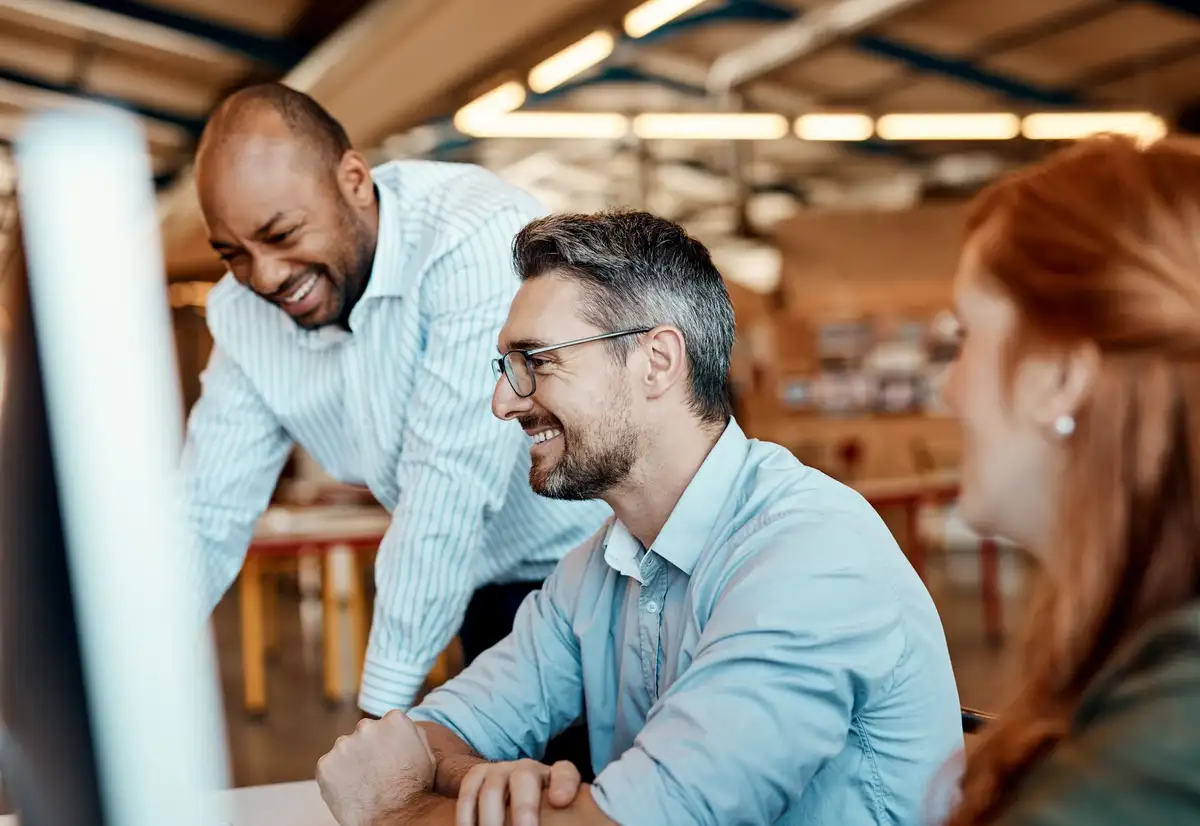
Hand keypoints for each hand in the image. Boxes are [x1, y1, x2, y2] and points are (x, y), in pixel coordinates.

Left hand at [316, 709, 436, 825]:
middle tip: (375, 773)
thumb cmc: (415, 789)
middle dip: (367, 749)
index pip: (386, 724)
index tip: (389, 758)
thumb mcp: (427, 753)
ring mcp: (343, 745)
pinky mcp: (325, 765)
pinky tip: (350, 791)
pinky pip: (328, 768)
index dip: (387, 743)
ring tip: (363, 784)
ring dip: (350, 762)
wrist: (396, 815)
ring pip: (344, 750)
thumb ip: (411, 733)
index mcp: (394, 720)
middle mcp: (367, 726)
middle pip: (363, 734)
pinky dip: (335, 778)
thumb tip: (398, 727)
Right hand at [456, 759, 581, 825]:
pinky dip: (466, 814)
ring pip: (493, 789)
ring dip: (491, 818)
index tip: (560, 801)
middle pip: (525, 779)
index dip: (564, 784)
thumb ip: (558, 816)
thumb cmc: (540, 806)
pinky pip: (468, 791)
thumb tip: (571, 825)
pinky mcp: (477, 775)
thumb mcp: (553, 809)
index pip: (564, 772)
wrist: (508, 786)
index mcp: (553, 776)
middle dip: (523, 807)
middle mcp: (527, 769)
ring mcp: (500, 770)